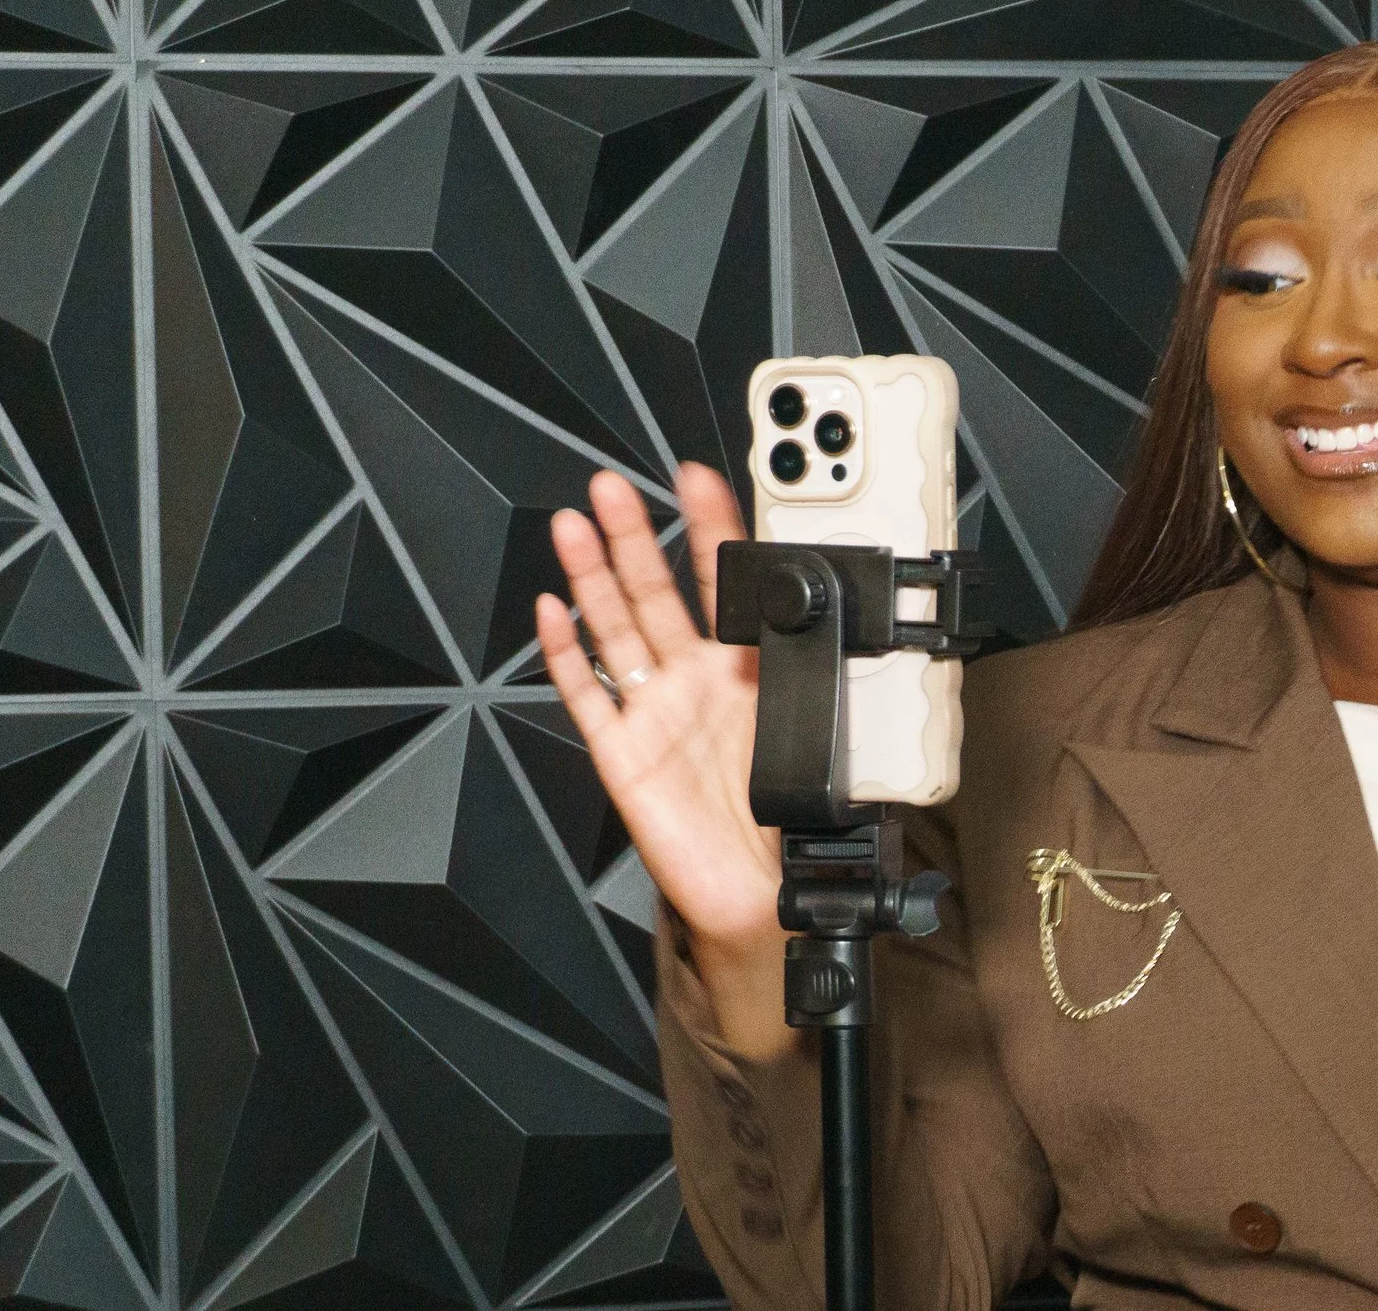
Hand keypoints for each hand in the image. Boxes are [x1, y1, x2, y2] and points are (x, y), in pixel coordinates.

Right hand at [535, 464, 793, 1057]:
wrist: (767, 898)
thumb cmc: (798, 823)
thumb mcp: (819, 732)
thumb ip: (813, 669)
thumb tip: (827, 604)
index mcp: (750, 673)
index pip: (725, 584)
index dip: (710, 529)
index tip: (698, 479)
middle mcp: (697, 684)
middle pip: (655, 594)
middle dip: (633, 535)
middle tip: (612, 484)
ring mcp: (654, 714)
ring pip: (615, 630)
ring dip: (592, 576)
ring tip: (573, 523)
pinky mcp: (622, 756)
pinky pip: (587, 696)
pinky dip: (565, 654)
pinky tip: (550, 611)